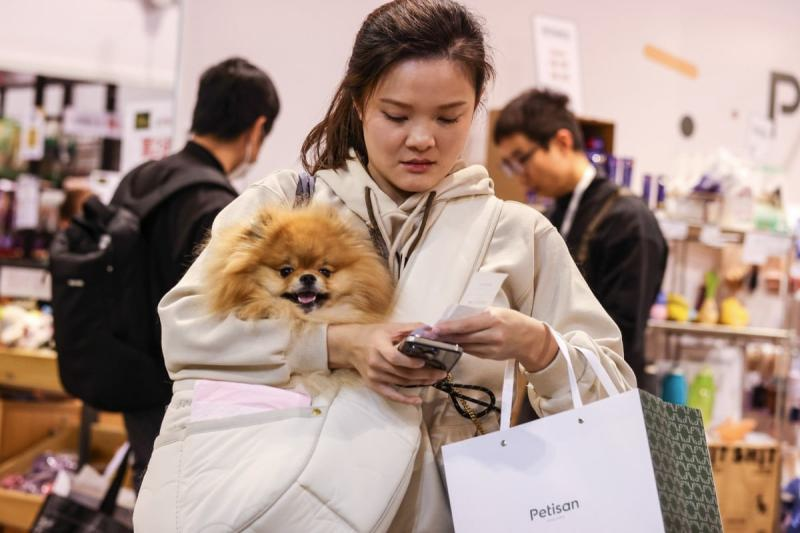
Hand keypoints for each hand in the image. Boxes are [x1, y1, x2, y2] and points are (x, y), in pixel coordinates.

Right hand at [327, 322, 447, 404]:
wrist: (350, 346)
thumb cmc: (373, 335)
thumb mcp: (389, 327)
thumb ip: (410, 328)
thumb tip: (431, 329)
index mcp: (379, 346)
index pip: (394, 357)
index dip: (409, 362)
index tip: (424, 361)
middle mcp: (375, 363)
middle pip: (402, 372)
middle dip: (424, 374)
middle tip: (441, 373)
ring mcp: (374, 376)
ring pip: (401, 382)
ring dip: (420, 382)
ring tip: (435, 379)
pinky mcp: (373, 385)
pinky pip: (391, 395)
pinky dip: (405, 399)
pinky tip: (418, 400)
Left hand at [432, 308, 557, 371]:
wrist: (530, 339)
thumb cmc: (512, 321)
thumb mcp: (496, 311)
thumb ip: (477, 316)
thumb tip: (454, 320)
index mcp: (493, 319)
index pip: (466, 324)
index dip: (449, 327)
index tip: (436, 328)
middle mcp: (492, 335)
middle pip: (464, 337)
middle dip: (446, 336)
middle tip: (431, 335)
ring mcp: (492, 348)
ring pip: (466, 346)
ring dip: (452, 343)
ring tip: (439, 339)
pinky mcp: (491, 357)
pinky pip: (472, 352)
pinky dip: (462, 348)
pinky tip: (454, 344)